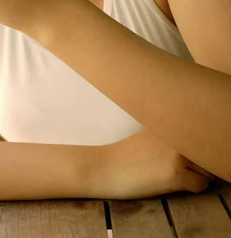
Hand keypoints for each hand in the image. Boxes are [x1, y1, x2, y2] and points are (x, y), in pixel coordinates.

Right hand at [87, 129, 216, 199]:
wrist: (106, 167)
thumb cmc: (126, 156)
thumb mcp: (150, 137)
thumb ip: (171, 137)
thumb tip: (195, 147)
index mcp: (170, 124)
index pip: (200, 135)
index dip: (197, 149)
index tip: (189, 156)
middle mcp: (176, 135)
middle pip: (206, 153)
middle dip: (201, 163)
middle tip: (182, 169)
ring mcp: (177, 154)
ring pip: (208, 169)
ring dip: (198, 175)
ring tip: (176, 176)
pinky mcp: (175, 174)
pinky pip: (201, 185)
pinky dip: (192, 189)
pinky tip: (172, 185)